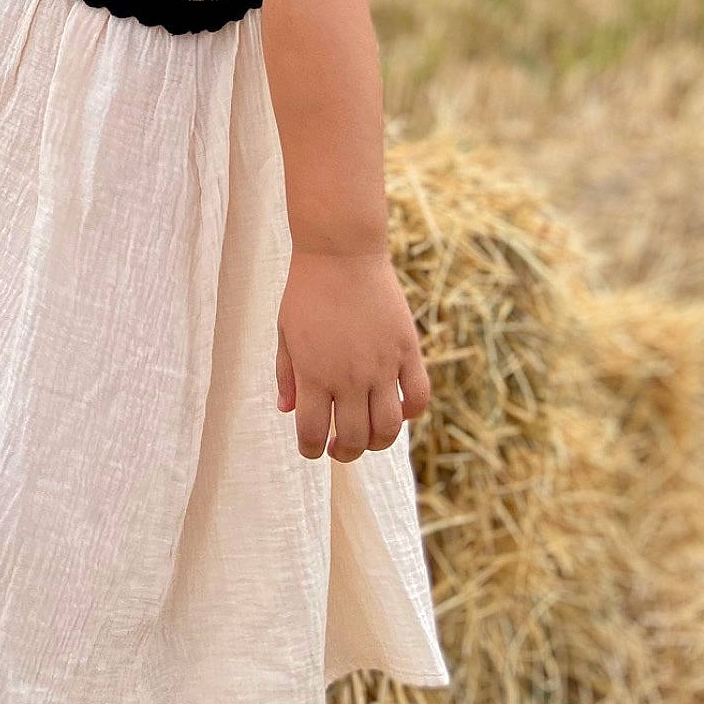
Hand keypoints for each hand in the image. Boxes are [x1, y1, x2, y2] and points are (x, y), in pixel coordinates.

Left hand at [275, 249, 430, 460]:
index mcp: (314, 374)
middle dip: (345, 452)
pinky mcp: (406, 350)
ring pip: (388, 428)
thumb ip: (286, 374)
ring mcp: (381, 365)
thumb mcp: (285, 332)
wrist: (340, 252)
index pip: (313, 433)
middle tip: (340, 446)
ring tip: (368, 435)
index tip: (313, 448)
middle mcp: (349, 377)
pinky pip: (418, 398)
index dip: (311, 450)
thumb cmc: (307, 290)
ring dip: (378, 442)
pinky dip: (410, 412)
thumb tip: (287, 411)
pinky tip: (397, 408)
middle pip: (354, 438)